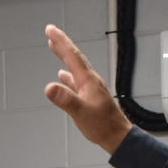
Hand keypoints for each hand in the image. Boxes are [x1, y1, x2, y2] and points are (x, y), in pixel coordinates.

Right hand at [43, 24, 132, 155]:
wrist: (117, 136)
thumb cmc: (102, 126)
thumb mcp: (81, 112)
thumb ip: (66, 99)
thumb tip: (50, 87)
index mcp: (88, 80)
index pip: (72, 56)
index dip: (60, 42)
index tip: (50, 30)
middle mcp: (90, 80)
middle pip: (74, 57)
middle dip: (62, 43)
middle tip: (51, 32)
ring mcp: (91, 88)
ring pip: (75, 67)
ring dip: (65, 56)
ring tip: (55, 47)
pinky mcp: (90, 96)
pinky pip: (76, 80)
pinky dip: (68, 74)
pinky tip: (63, 76)